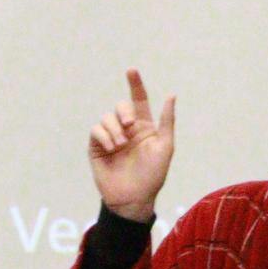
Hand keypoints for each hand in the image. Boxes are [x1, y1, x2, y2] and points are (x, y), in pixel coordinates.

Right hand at [88, 69, 175, 222]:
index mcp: (144, 128)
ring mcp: (111, 138)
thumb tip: (171, 95)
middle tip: (130, 125)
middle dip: (124, 111)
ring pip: (107, 117)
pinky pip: (96, 130)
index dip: (135, 85)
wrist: (133, 198)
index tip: (131, 70)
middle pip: (121, 106)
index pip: (139, 101)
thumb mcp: (165, 147)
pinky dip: (104, 136)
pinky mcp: (97, 147)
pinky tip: (112, 147)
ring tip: (121, 145)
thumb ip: (167, 121)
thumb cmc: (152, 175)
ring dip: (115, 128)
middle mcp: (126, 130)